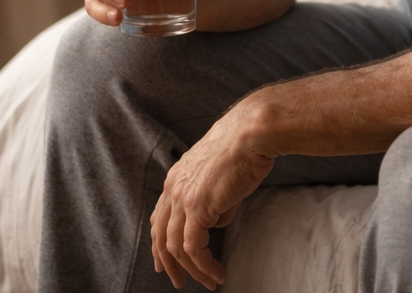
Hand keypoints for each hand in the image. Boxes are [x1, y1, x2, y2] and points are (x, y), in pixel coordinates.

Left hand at [150, 107, 274, 289]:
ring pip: (176, 247)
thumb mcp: (223, 177)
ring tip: (210, 282)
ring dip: (193, 270)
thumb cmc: (244, 149)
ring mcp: (183, 198)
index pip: (160, 216)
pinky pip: (194, 248)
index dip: (160, 242)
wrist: (251, 134)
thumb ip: (215, 201)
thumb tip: (216, 221)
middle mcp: (173, 188)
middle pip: (160, 235)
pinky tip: (217, 273)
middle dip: (168, 263)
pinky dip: (204, 265)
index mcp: (177, 177)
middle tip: (178, 282)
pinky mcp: (197, 208)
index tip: (165, 260)